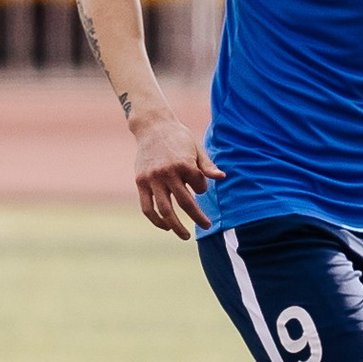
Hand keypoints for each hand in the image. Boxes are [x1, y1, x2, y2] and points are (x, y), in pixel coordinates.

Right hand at [131, 112, 223, 239]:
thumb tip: (221, 178)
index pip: (199, 187)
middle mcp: (167, 173)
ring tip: (184, 235)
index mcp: (184, 164)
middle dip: (198, 217)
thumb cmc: (178, 137)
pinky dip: (156, 220)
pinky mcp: (140, 182)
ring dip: (176, 226)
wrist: (152, 126)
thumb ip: (207, 165)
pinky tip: (166, 226)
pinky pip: (147, 207)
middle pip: (185, 203)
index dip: (202, 188)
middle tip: (207, 226)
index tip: (199, 185)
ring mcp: (152, 179)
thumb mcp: (196, 147)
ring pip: (165, 210)